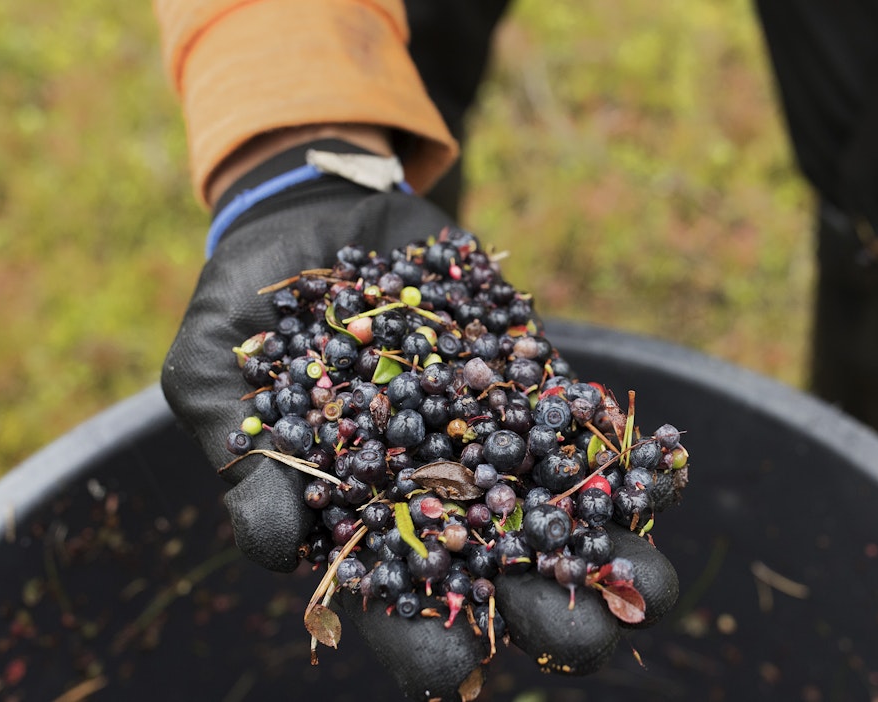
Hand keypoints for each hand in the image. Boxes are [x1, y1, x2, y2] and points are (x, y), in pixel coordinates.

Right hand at [161, 145, 677, 699]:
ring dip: (604, 555)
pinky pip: (581, 433)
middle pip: (495, 575)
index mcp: (358, 517)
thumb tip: (272, 551)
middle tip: (589, 641)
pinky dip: (621, 461)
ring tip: (650, 592)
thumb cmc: (250, 308)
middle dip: (543, 613)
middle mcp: (435, 494)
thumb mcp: (215, 373)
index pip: (391, 600)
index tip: (451, 663)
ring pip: (554, 517)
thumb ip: (243, 458)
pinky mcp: (529, 386)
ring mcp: (490, 441)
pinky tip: (662, 485)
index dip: (417, 637)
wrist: (318, 219)